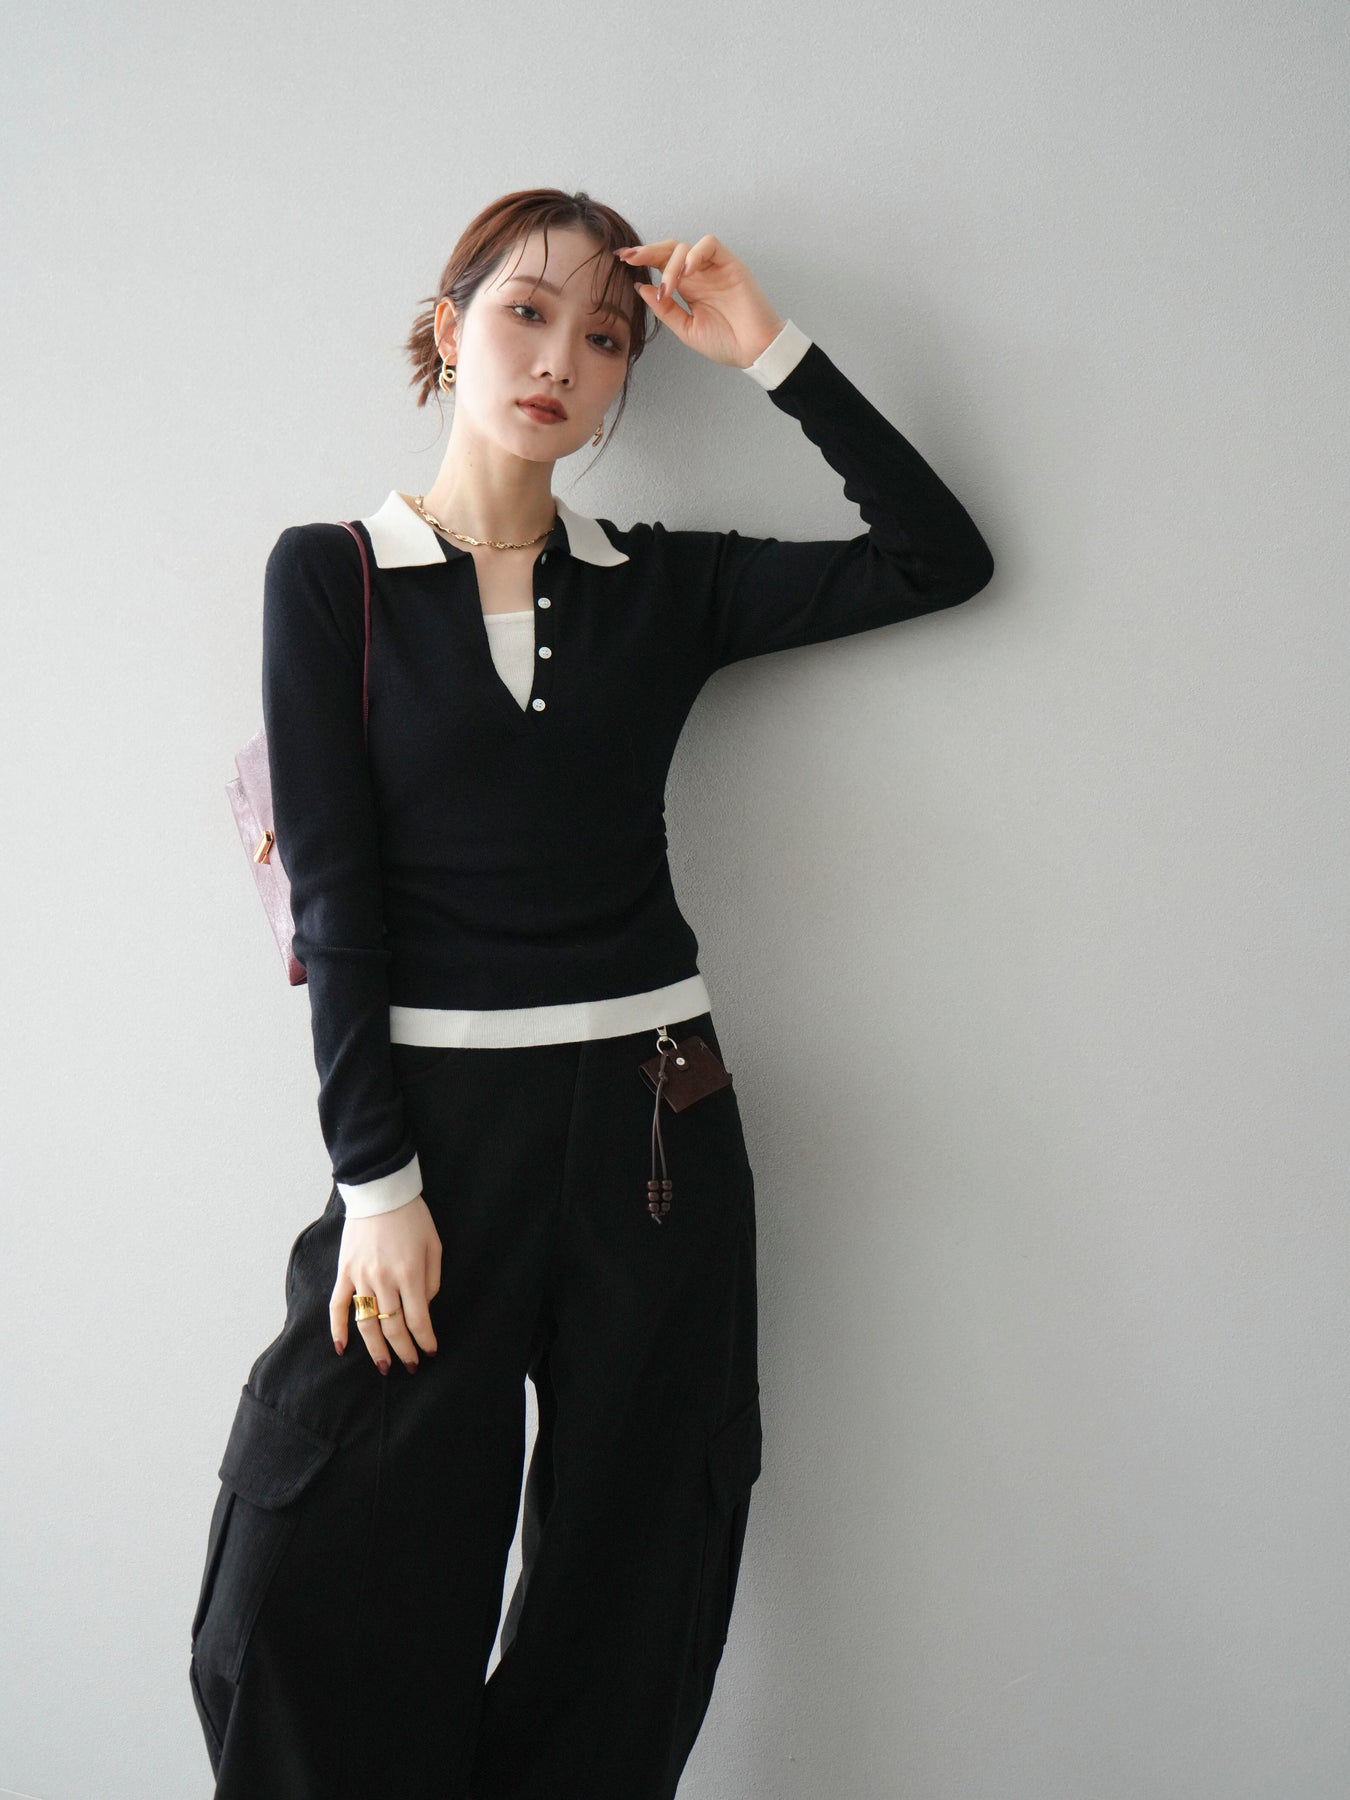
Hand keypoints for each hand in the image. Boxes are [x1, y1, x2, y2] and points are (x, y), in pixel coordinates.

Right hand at [329, 1194, 441, 1372]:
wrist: (381, 1192)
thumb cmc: (413, 1217)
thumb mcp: (434, 1246)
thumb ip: (431, 1281)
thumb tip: (424, 1308)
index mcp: (410, 1274)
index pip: (418, 1319)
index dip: (424, 1340)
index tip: (429, 1352)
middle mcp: (384, 1280)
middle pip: (393, 1327)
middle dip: (404, 1350)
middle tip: (410, 1366)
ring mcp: (361, 1277)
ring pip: (367, 1323)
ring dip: (376, 1349)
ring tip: (385, 1366)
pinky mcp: (344, 1272)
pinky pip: (337, 1306)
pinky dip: (337, 1329)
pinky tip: (341, 1348)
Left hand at [615, 235, 785, 370]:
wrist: (754, 351)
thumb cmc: (725, 343)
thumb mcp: (686, 329)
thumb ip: (665, 309)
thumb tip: (640, 287)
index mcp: (688, 288)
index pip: (661, 264)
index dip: (642, 259)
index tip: (621, 258)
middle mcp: (699, 274)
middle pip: (669, 249)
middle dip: (647, 251)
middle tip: (630, 258)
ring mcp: (714, 268)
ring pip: (685, 247)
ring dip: (670, 264)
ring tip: (668, 287)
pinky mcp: (730, 264)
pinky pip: (710, 244)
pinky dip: (695, 253)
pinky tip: (687, 271)